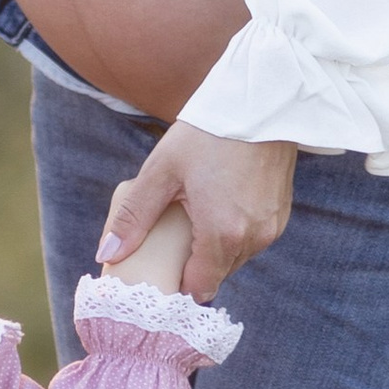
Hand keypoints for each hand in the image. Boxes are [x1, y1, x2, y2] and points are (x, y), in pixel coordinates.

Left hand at [98, 126, 294, 303]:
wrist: (260, 101)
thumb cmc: (207, 133)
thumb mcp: (162, 171)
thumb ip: (134, 217)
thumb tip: (106, 254)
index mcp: (222, 234)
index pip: (199, 288)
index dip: (176, 282)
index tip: (160, 266)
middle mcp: (253, 238)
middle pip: (217, 274)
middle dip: (194, 263)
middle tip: (174, 234)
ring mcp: (272, 227)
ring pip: (236, 257)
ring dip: (216, 247)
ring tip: (196, 214)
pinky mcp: (282, 215)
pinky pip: (253, 239)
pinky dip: (235, 232)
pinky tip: (220, 205)